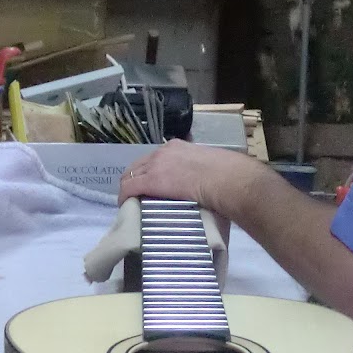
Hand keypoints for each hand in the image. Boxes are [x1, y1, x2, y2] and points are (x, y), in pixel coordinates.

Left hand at [117, 140, 265, 218]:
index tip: (150, 183)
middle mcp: (162, 152)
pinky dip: (125, 197)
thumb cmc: (227, 174)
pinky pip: (130, 189)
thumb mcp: (209, 163)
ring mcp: (156, 166)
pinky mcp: (151, 181)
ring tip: (131, 203)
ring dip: (129, 189)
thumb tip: (204, 180)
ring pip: (130, 176)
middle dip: (135, 179)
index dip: (149, 171)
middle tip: (137, 195)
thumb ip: (200, 169)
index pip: (154, 157)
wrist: (227, 179)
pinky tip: (124, 207)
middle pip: (138, 165)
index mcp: (177, 146)